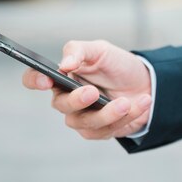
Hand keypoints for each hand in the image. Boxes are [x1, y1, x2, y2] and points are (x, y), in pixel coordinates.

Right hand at [22, 40, 152, 139]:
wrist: (146, 82)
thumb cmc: (118, 65)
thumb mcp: (101, 50)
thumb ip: (80, 51)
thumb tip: (65, 64)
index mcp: (62, 77)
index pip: (35, 79)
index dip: (35, 80)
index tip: (46, 81)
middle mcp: (67, 99)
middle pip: (61, 105)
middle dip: (77, 100)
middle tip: (93, 91)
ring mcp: (83, 118)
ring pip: (86, 123)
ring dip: (108, 113)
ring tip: (126, 102)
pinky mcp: (100, 131)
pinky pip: (107, 130)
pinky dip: (127, 116)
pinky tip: (141, 103)